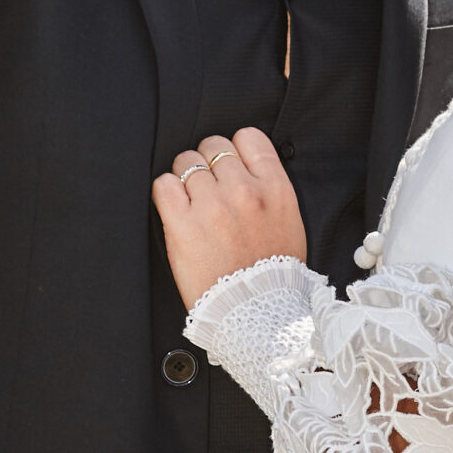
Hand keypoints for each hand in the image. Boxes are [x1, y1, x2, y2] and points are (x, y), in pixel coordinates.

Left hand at [153, 128, 306, 309]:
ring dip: (185, 177)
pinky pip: (164, 185)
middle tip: (208, 187)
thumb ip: (268, 189)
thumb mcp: (288, 222)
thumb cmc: (274, 275)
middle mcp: (244, 190)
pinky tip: (175, 207)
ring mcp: (212, 206)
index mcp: (275, 188)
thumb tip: (246, 169)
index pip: (249, 137)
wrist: (257, 314)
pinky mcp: (182, 224)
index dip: (235, 148)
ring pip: (186, 162)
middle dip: (208, 162)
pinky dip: (166, 191)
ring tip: (191, 201)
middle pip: (213, 146)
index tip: (230, 163)